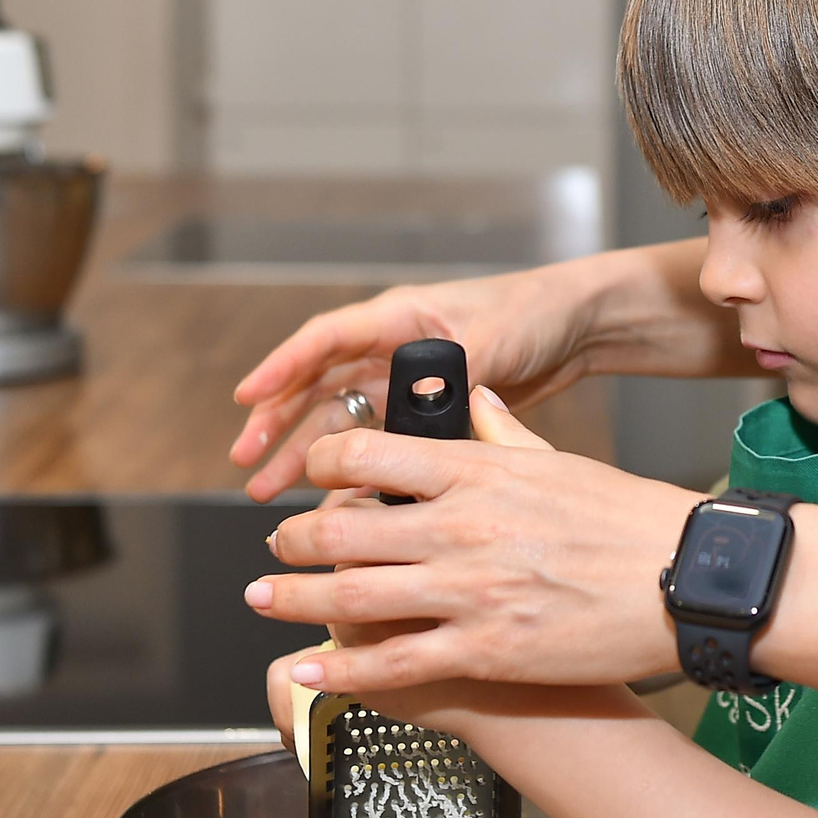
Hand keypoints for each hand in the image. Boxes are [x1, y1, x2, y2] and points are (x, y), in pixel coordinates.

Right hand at [229, 262, 603, 501]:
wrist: (572, 329)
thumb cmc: (530, 313)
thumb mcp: (491, 339)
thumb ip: (451, 371)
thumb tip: (421, 397)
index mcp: (398, 319)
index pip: (326, 339)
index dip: (283, 366)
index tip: (248, 395)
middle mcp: (388, 350)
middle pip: (317, 386)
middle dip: (278, 422)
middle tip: (245, 460)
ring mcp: (400, 383)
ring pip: (339, 421)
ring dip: (303, 454)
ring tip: (266, 492)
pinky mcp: (421, 414)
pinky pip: (374, 447)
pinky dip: (351, 473)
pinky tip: (330, 504)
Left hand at [246, 387, 695, 690]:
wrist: (687, 579)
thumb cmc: (630, 520)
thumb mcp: (560, 461)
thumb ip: (504, 432)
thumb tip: (474, 399)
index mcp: (478, 471)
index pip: (367, 455)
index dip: (320, 467)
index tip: (309, 479)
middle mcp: (462, 527)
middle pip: (342, 530)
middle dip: (293, 542)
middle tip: (275, 550)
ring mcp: (469, 592)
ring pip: (351, 597)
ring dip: (294, 601)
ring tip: (266, 600)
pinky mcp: (486, 651)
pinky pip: (393, 664)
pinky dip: (341, 672)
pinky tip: (311, 673)